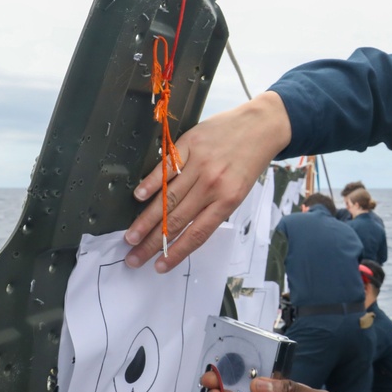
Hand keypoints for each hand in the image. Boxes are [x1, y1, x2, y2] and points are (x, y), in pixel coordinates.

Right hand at [123, 92, 291, 271]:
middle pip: (177, 220)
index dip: (176, 252)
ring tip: (130, 236)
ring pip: (167, 198)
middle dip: (153, 243)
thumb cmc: (250, 160)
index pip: (197, 233)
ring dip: (145, 220)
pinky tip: (138, 197)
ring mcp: (200, 164)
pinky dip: (151, 182)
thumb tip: (186, 229)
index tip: (159, 266)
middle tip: (134, 257)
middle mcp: (213, 184)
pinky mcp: (190, 144)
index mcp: (228, 199)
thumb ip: (215, 207)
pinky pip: (166, 167)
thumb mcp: (241, 189)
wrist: (261, 125)